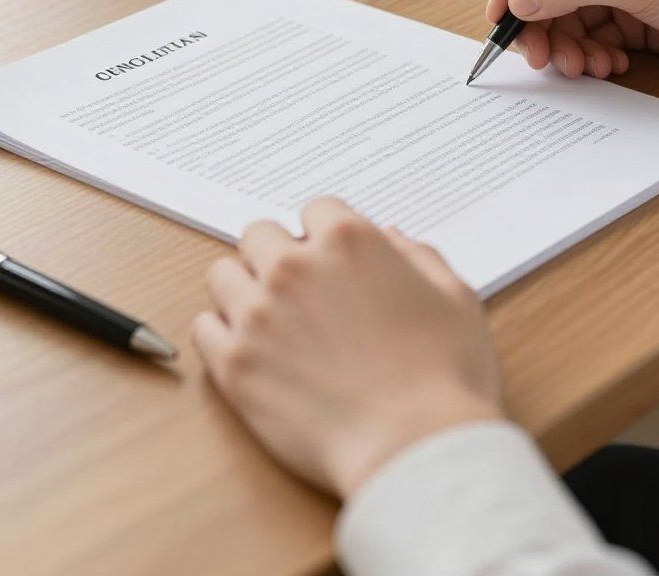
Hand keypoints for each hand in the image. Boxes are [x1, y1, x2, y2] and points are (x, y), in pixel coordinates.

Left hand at [192, 198, 501, 498]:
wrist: (415, 450)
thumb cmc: (445, 378)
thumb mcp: (454, 298)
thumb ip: (419, 257)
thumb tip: (391, 239)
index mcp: (348, 241)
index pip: (316, 210)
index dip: (325, 235)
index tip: (331, 259)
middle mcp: (294, 267)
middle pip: (258, 234)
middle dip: (276, 254)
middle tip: (297, 289)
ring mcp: (258, 314)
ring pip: (222, 275)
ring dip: (243, 289)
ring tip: (268, 319)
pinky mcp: (235, 365)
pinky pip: (204, 328)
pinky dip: (222, 335)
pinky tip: (250, 351)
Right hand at [487, 0, 658, 81]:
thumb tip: (517, 0)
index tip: (500, 12)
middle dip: (539, 22)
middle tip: (539, 57)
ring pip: (563, 16)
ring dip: (566, 45)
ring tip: (585, 66)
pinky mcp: (630, 18)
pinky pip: (588, 37)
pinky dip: (590, 54)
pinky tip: (612, 64)